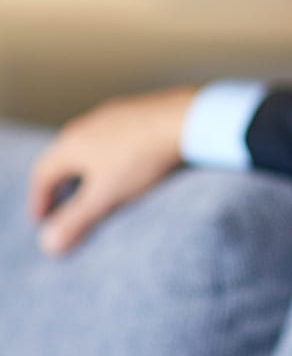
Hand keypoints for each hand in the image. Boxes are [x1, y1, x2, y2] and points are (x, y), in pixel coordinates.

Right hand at [27, 87, 199, 254]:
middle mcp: (87, 124)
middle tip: (66, 205)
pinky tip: (131, 163)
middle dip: (63, 183)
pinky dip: (114, 154)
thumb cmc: (144, 159)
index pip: (43, 174)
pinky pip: (117, 136)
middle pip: (64, 157)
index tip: (43, 220)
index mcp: (71, 144)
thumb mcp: (107, 196)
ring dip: (88, 167)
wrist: (187, 120)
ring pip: (91, 144)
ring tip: (97, 186)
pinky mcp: (140, 110)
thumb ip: (77, 220)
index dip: (40, 200)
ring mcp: (114, 114)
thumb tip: (48, 245)